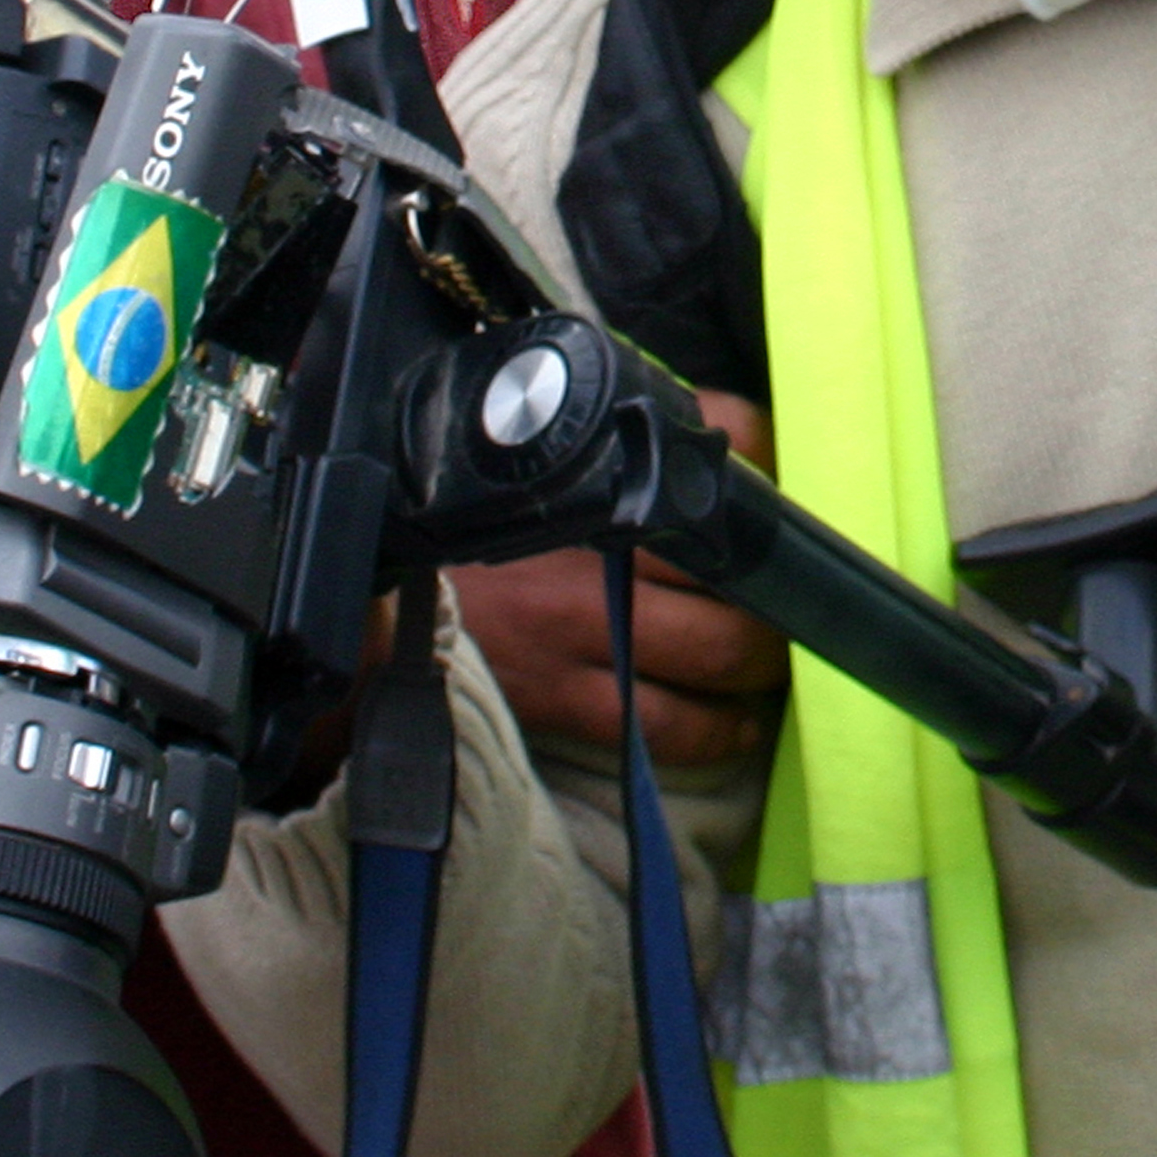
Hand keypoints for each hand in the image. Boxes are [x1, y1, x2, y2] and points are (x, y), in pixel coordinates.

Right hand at [451, 392, 789, 767]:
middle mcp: (597, 544)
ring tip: (766, 661)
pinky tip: (734, 725)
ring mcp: (584, 625)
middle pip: (735, 566)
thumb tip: (713, 427)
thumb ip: (607, 430)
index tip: (785, 483)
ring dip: (761, 662)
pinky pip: (667, 723)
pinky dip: (717, 729)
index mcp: (591, 471)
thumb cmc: (463, 521)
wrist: (370, 587)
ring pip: (718, 651)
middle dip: (776, 587)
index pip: (714, 438)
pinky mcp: (564, 691)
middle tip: (786, 594)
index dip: (766, 459)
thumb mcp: (532, 452)